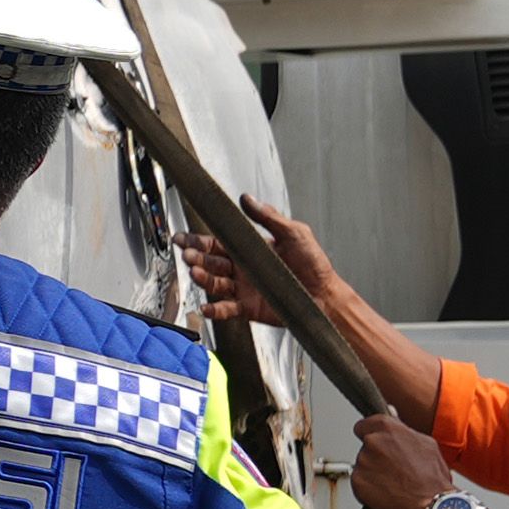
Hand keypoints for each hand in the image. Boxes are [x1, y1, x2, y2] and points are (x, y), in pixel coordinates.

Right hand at [184, 202, 342, 335]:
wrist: (325, 295)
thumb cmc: (314, 265)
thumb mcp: (294, 233)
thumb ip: (268, 217)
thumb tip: (248, 199)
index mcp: (250, 250)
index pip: (217, 243)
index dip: (198, 240)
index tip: (183, 238)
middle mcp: (242, 269)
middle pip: (211, 262)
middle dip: (196, 258)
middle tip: (189, 255)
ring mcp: (244, 289)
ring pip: (215, 283)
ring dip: (203, 278)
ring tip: (196, 274)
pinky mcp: (248, 308)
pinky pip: (226, 309)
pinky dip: (214, 310)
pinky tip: (206, 307)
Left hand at [348, 409, 454, 508]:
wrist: (434, 504)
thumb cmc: (434, 477)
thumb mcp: (426, 444)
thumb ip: (402, 429)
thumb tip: (391, 414)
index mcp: (387, 428)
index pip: (364, 425)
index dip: (371, 435)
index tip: (377, 444)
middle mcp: (372, 442)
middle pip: (365, 447)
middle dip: (376, 456)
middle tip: (394, 468)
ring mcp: (363, 462)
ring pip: (363, 465)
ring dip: (373, 472)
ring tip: (395, 482)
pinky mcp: (357, 482)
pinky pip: (359, 482)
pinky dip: (369, 488)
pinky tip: (386, 491)